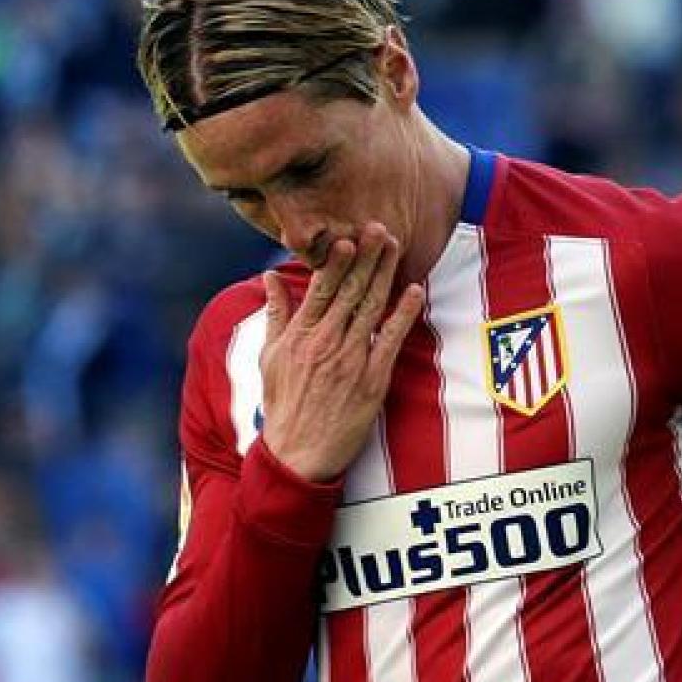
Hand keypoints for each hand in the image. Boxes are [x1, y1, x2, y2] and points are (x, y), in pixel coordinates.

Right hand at [258, 223, 425, 481]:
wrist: (298, 454)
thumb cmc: (283, 405)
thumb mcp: (269, 357)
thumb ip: (275, 314)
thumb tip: (269, 276)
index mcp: (299, 336)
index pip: (320, 289)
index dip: (336, 262)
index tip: (347, 237)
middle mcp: (325, 343)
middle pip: (349, 291)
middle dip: (366, 257)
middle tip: (380, 228)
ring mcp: (350, 361)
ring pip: (370, 308)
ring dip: (384, 275)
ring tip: (394, 246)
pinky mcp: (372, 380)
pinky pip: (390, 340)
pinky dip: (402, 315)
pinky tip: (413, 291)